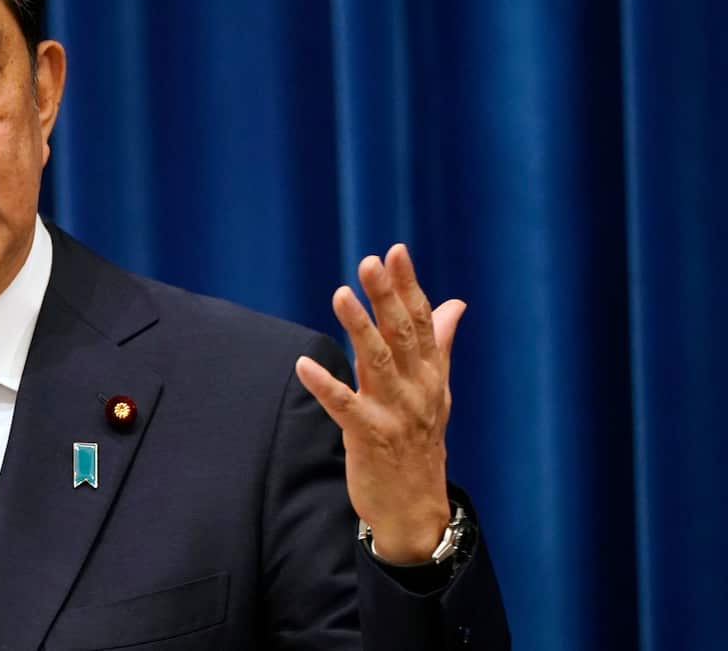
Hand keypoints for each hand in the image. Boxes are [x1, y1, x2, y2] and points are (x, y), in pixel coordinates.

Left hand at [294, 244, 460, 563]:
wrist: (416, 509)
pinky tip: (304, 365)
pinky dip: (325, 386)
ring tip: (341, 295)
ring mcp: (395, 413)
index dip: (408, 286)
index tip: (395, 251)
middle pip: (401, 334)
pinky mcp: (370, 437)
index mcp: (430, 375)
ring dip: (359, 327)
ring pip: (376, 362)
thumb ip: (439, 344)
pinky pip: (345, 408)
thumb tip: (454, 303)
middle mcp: (417, 389)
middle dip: (387, 296)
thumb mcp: (436, 391)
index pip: (421, 321)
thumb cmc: (421, 443)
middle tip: (371, 261)